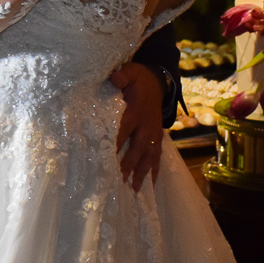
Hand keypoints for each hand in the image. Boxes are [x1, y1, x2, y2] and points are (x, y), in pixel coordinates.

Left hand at [110, 62, 165, 191]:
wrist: (157, 81)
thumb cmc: (138, 79)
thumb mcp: (129, 72)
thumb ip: (121, 76)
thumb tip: (113, 78)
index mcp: (136, 111)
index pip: (124, 129)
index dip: (115, 143)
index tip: (105, 158)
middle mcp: (147, 125)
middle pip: (138, 147)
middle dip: (129, 164)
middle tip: (118, 180)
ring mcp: (154, 133)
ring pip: (149, 156)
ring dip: (142, 173)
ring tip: (134, 190)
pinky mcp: (158, 137)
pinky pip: (158, 157)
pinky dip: (154, 172)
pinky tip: (149, 187)